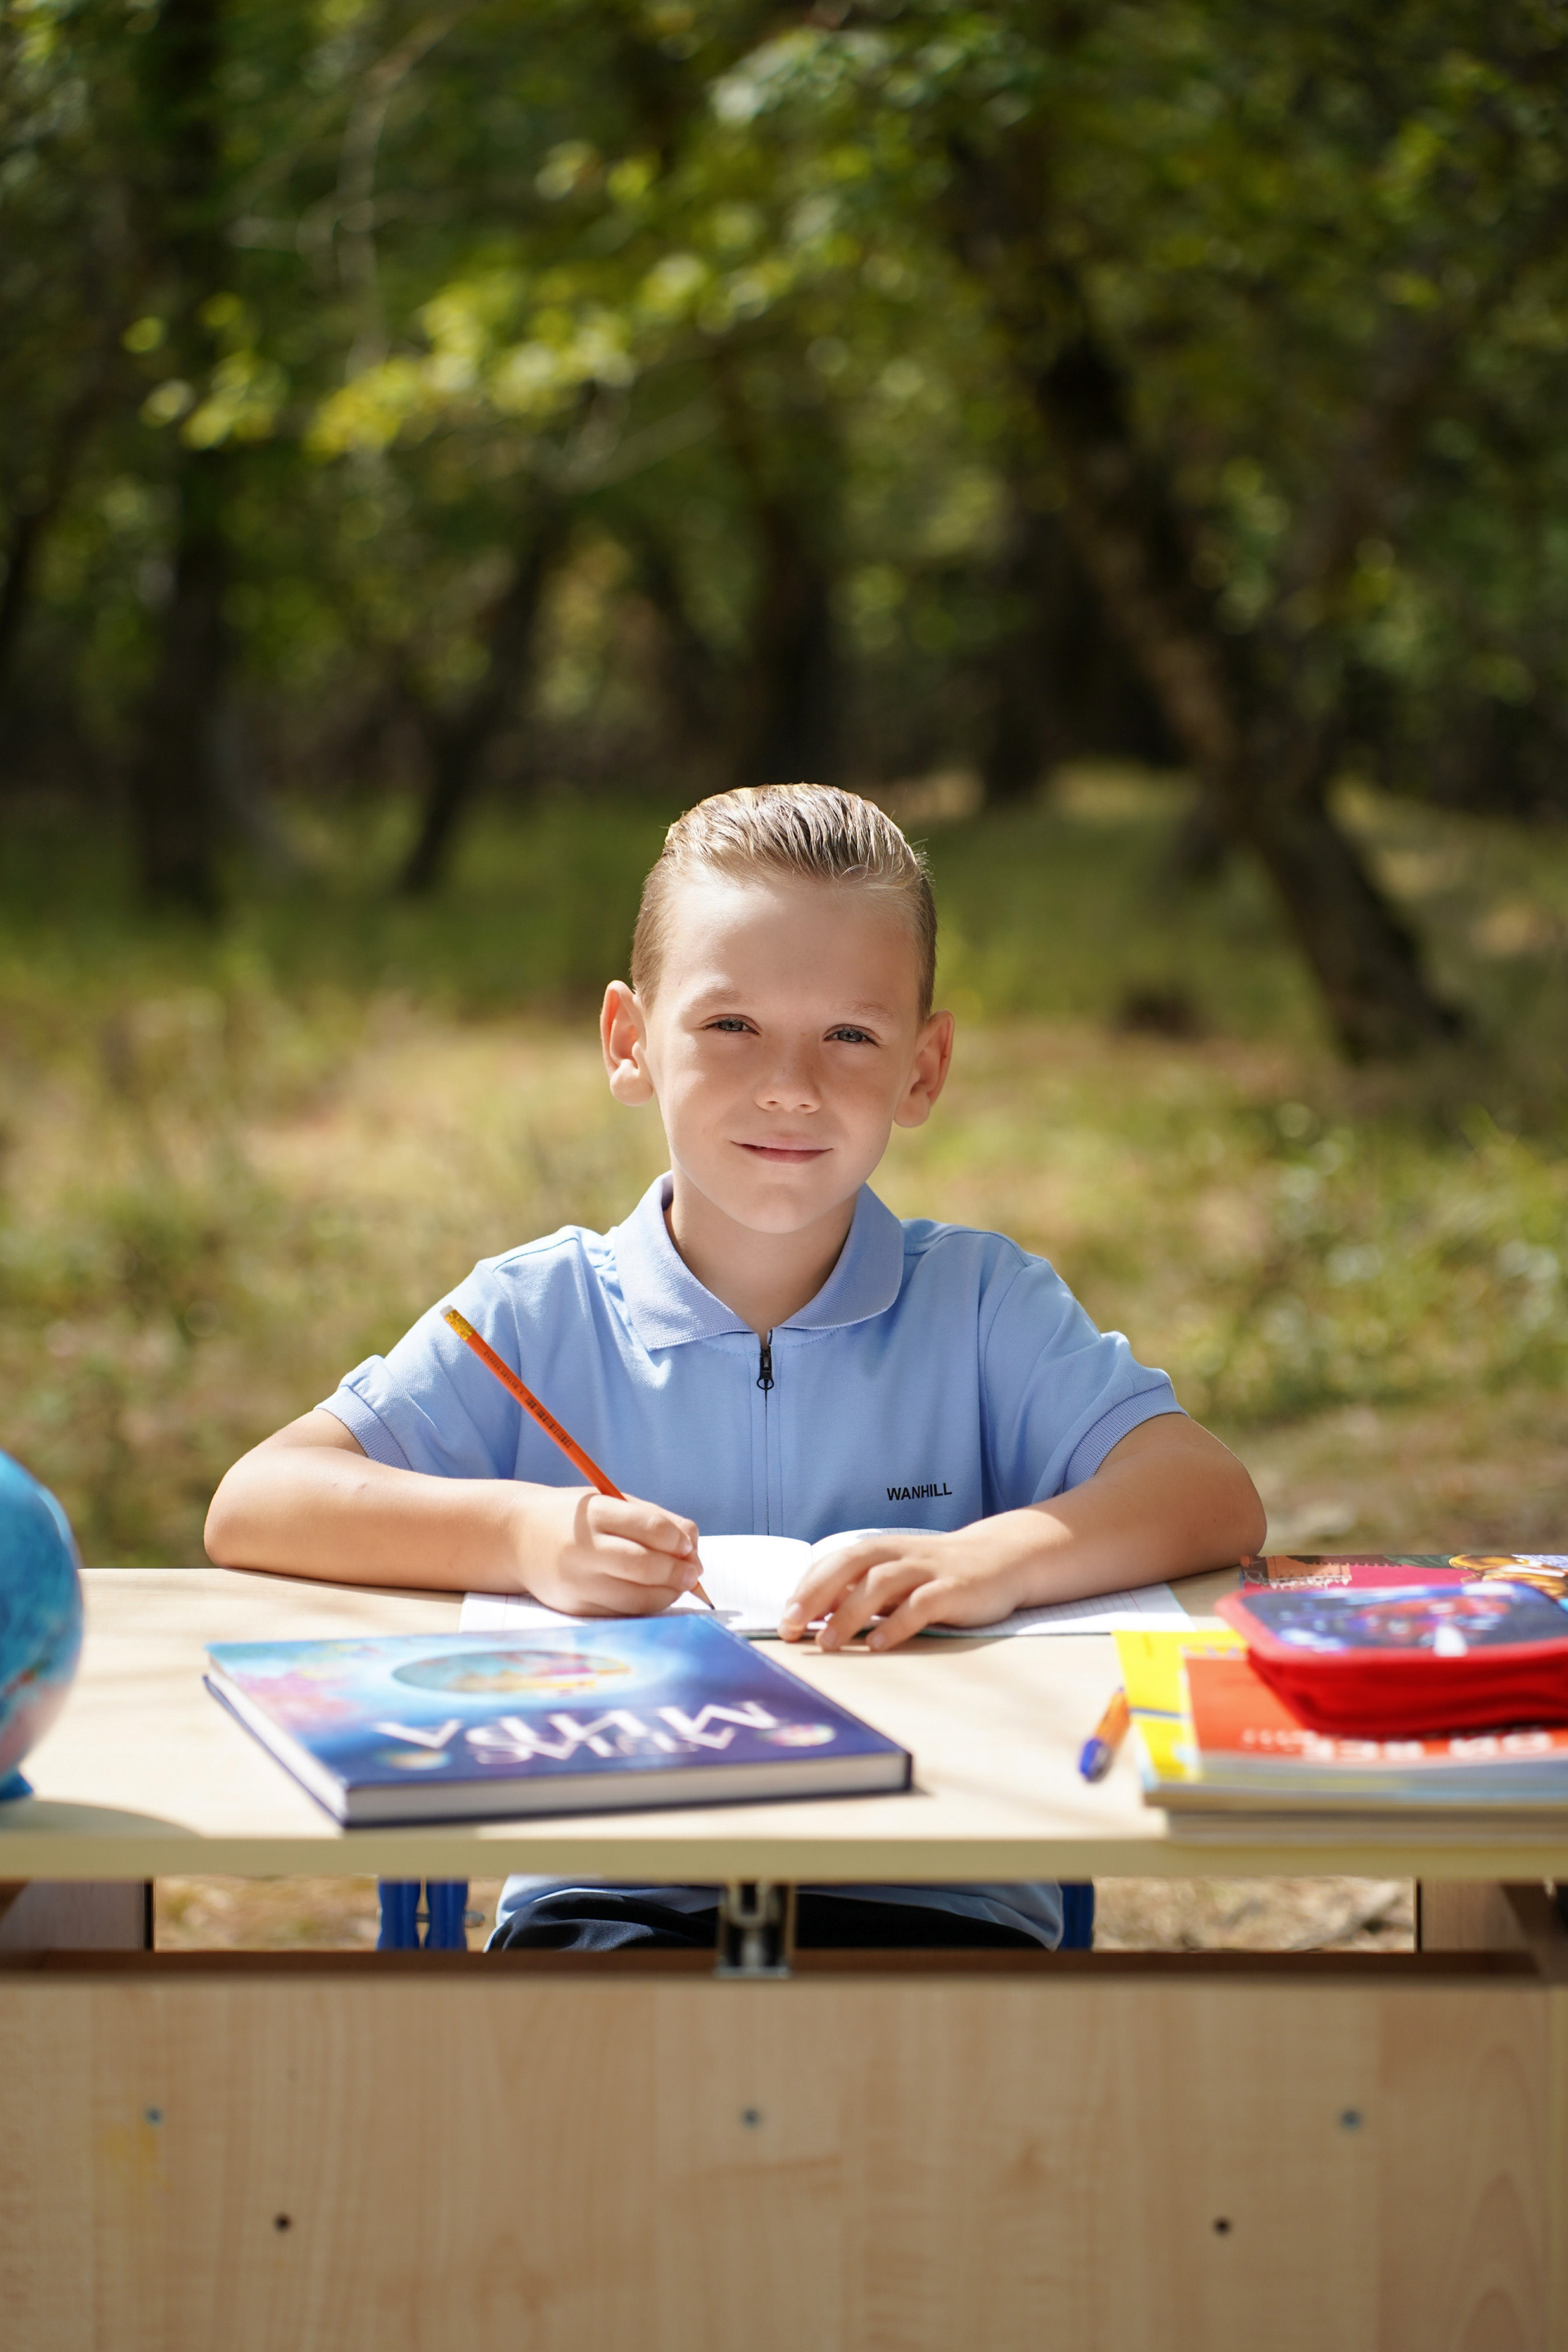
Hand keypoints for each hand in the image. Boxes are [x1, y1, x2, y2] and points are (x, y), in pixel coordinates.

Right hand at [514, 1485, 703, 1617]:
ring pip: (637, 1599)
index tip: (688, 1545)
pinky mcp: (575, 1608)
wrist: (517, 1538)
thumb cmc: (574, 1518)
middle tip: (693, 1572)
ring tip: (678, 1584)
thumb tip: (693, 1546)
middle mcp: (583, 1549)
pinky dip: (646, 1606)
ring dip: (668, 1594)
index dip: (678, 1540)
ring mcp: (577, 1583)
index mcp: (595, 1513)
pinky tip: (653, 1594)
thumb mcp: (610, 1503)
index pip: (649, 1528)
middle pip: (644, 1567)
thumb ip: (654, 1519)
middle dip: (678, 1572)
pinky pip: (622, 1613)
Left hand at [778, 1527, 1023, 1652]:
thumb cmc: (938, 1575)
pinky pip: (921, 1604)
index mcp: (882, 1550)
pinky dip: (897, 1624)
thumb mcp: (897, 1577)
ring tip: (829, 1643)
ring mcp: (928, 1570)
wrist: (1002, 1559)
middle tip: (793, 1626)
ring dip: (850, 1612)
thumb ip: (861, 1591)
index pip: (835, 1562)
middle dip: (817, 1595)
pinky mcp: (953, 1590)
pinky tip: (878, 1644)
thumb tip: (814, 1613)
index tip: (785, 1618)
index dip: (807, 1588)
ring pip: (881, 1583)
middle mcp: (901, 1554)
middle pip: (851, 1566)